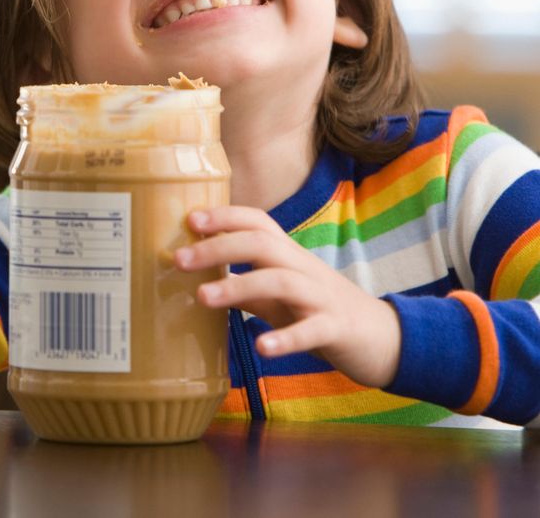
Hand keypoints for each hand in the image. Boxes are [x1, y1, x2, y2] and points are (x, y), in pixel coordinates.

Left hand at [173, 205, 400, 388]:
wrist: (386, 338)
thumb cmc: (321, 312)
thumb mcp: (279, 297)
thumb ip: (245, 286)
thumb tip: (200, 281)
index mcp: (288, 256)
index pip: (257, 222)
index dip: (225, 216)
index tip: (189, 218)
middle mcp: (303, 268)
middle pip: (262, 244)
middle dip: (218, 247)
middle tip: (179, 259)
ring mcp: (321, 297)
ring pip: (281, 281)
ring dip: (239, 286)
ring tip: (202, 297)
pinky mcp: (337, 329)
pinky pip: (311, 330)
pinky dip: (286, 338)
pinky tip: (262, 348)